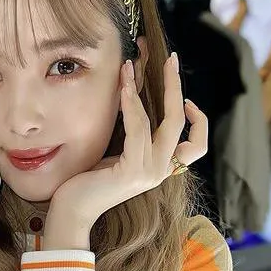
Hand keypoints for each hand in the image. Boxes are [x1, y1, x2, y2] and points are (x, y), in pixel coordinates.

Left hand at [44, 54, 206, 247]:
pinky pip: (138, 129)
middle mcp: (161, 171)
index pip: (196, 146)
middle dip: (176, 86)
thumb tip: (135, 97)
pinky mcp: (133, 171)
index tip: (185, 99)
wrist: (71, 211)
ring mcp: (150, 172)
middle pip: (183, 123)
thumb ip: (132, 135)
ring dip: (146, 88)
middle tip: (169, 58)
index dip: (198, 121)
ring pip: (162, 122)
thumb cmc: (88, 181)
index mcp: (160, 167)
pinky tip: (123, 88)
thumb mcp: (117, 153)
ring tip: (130, 65)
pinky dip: (132, 105)